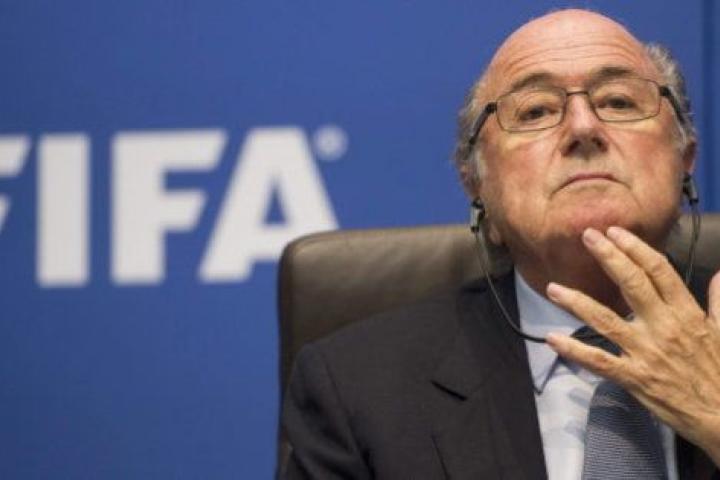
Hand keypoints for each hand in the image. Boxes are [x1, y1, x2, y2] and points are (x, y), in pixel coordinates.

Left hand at [545, 226, 719, 464]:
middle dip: (608, 257)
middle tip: (587, 236)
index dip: (635, 248)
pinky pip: (599, 361)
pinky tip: (553, 339)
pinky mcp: (634, 377)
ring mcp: (646, 352)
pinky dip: (574, 350)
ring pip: (606, 320)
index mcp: (686, 313)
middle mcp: (663, 327)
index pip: (659, 271)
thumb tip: (719, 275)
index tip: (615, 232)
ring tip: (553, 288)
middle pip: (632, 284)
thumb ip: (719, 301)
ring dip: (577, 302)